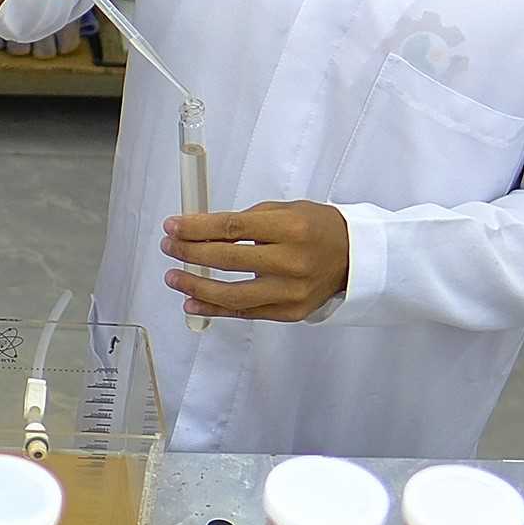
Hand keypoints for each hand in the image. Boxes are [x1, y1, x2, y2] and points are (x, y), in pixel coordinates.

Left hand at [162, 202, 350, 321]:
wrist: (354, 257)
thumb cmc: (317, 228)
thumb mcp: (285, 211)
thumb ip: (246, 221)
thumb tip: (201, 230)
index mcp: (290, 228)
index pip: (232, 228)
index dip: (197, 228)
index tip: (173, 226)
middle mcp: (292, 261)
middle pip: (228, 260)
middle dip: (191, 253)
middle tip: (170, 247)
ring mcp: (291, 291)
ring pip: (234, 295)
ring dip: (197, 287)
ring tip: (173, 278)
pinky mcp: (290, 312)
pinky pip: (246, 313)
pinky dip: (216, 309)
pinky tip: (193, 303)